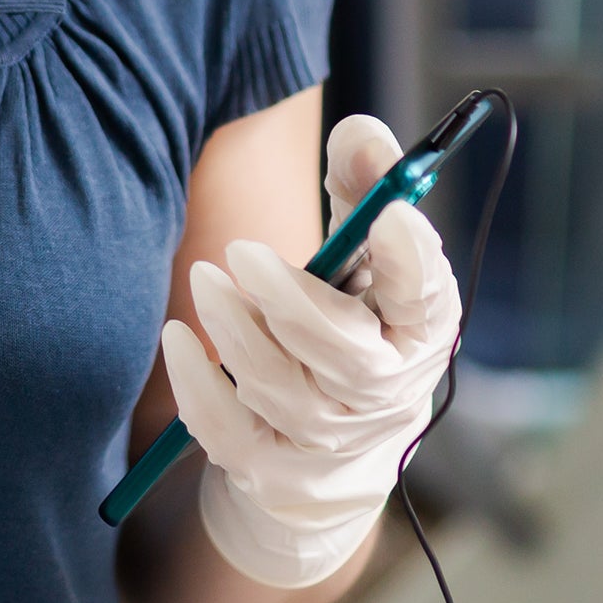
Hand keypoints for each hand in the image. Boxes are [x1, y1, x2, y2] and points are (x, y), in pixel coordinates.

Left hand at [158, 112, 463, 588]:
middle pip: (349, 358)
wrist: (333, 453)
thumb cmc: (346, 321)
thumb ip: (362, 186)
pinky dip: (200, 389)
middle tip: (239, 250)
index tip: (388, 215)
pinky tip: (175, 339)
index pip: (427, 296)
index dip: (412, 259)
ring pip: (286, 393)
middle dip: (293, 303)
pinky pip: (233, 437)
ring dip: (239, 334)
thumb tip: (357, 132)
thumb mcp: (364, 255)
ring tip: (206, 279)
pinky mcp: (277, 470)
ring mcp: (333, 440)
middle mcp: (388, 390)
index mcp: (420, 326)